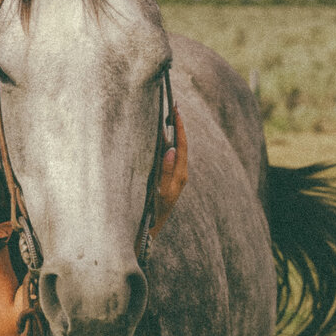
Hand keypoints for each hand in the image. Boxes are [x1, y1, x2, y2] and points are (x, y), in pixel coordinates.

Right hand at [150, 107, 187, 236]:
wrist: (152, 228)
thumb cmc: (155, 211)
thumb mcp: (160, 191)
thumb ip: (166, 170)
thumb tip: (172, 149)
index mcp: (181, 175)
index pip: (182, 145)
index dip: (180, 127)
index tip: (176, 110)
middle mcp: (181, 174)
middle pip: (182, 144)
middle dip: (179, 126)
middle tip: (174, 107)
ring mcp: (176, 176)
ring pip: (177, 149)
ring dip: (174, 133)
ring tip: (169, 116)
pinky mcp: (171, 178)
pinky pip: (172, 156)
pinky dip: (168, 143)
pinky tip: (163, 137)